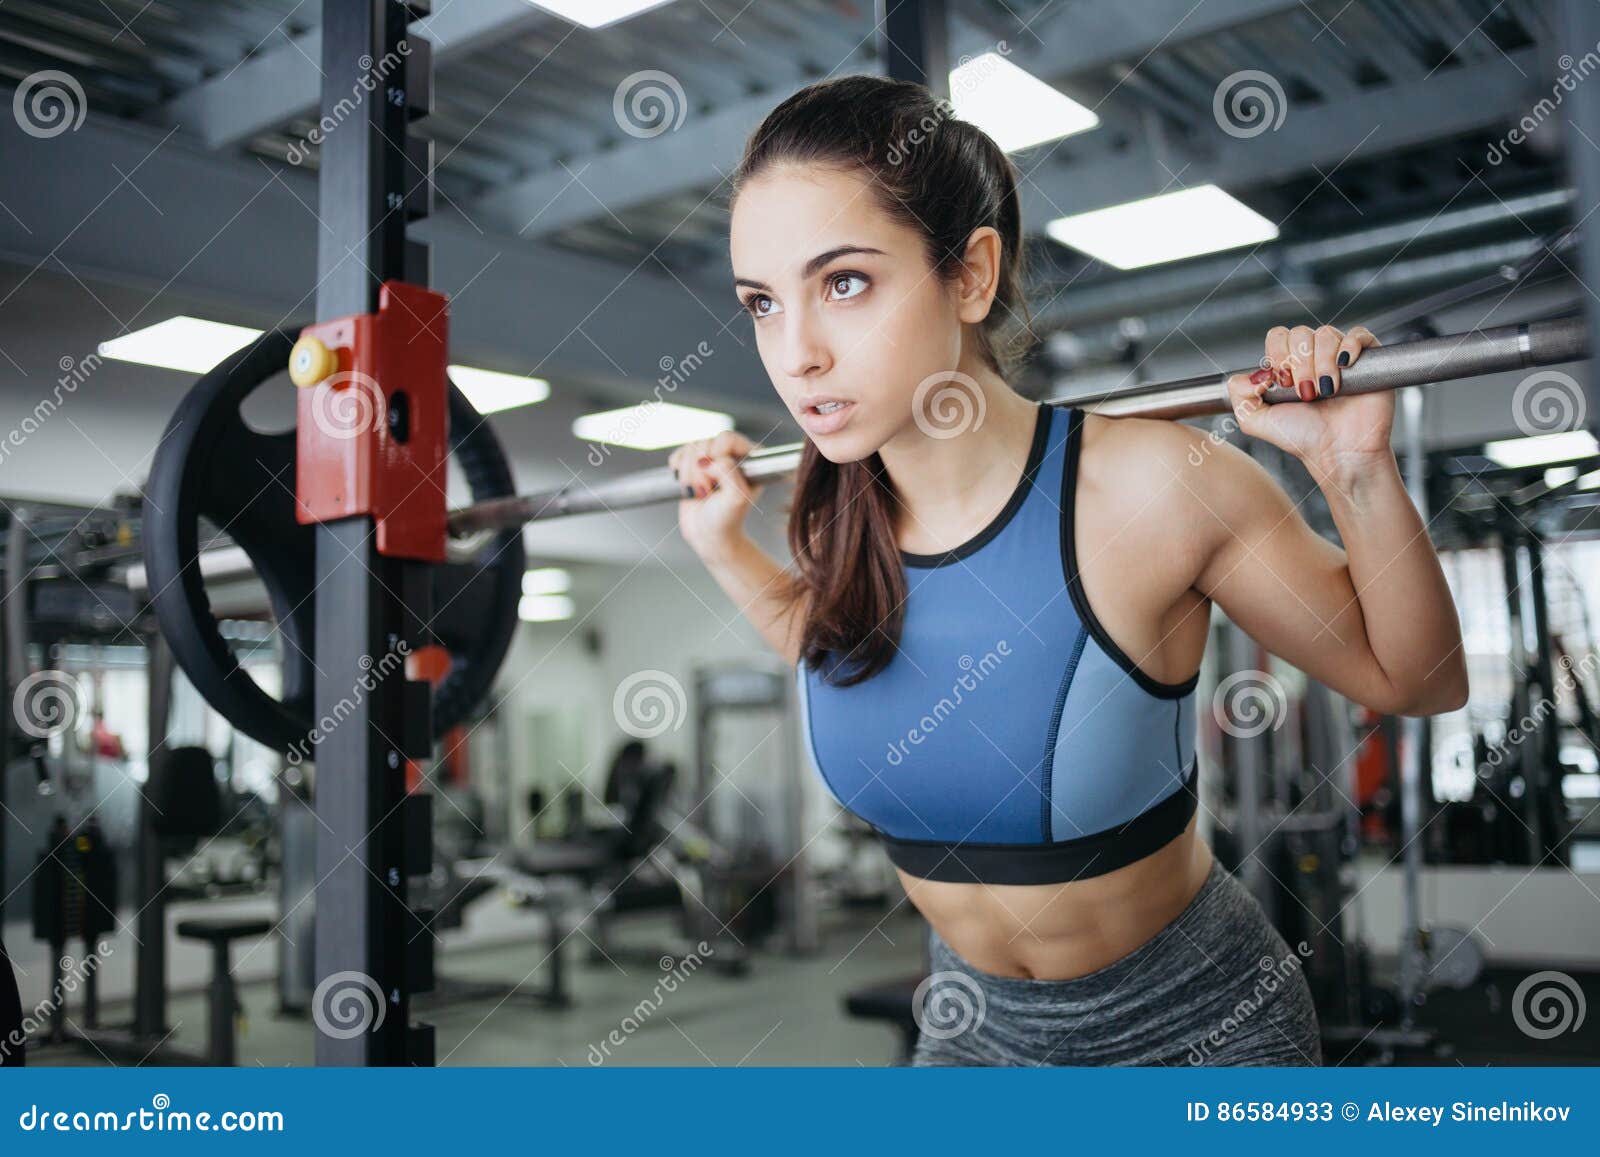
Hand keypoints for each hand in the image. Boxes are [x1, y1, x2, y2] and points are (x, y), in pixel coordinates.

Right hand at [668, 430, 762, 559]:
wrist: (708, 536)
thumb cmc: (727, 519)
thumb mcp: (736, 497)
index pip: (727, 438)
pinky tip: (687, 485)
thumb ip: (729, 472)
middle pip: (706, 442)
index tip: (717, 480)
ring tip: (701, 492)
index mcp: (750, 458)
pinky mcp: (693, 465)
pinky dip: (678, 470)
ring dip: (690, 474)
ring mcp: (711, 458)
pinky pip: (679, 454)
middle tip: (709, 490)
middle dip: (700, 469)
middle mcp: (732, 454)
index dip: (716, 456)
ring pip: (691, 448)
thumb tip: (708, 460)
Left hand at [1225, 323, 1386, 474]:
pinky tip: (1344, 366)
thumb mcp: (1256, 421)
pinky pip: (1359, 334)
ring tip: (1325, 391)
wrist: (1338, 453)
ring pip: (1326, 334)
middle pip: (1300, 333)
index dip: (1278, 355)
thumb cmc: (1302, 437)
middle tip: (1305, 392)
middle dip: (1299, 363)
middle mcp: (1313, 357)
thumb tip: (1250, 373)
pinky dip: (1349, 346)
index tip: (1283, 383)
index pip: (1278, 337)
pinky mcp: (1367, 360)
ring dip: (1321, 362)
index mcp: (1288, 365)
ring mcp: (1340, 357)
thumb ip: (1238, 394)